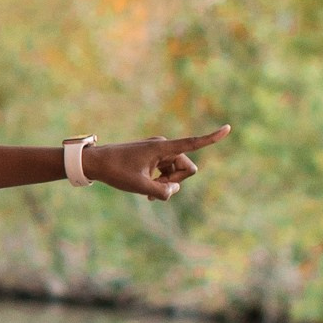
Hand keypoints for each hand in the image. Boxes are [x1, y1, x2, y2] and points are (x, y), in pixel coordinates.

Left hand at [86, 128, 228, 202]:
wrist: (95, 162)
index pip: (192, 143)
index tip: (228, 128)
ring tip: (148, 194)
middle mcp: (163, 147)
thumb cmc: (115, 172)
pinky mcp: (154, 158)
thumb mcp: (140, 187)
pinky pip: (167, 173)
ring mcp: (159, 152)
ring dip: (167, 185)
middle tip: (156, 189)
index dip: (211, 138)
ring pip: (176, 173)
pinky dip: (161, 183)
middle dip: (176, 182)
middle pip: (186, 169)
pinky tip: (148, 192)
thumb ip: (162, 192)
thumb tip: (173, 192)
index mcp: (162, 148)